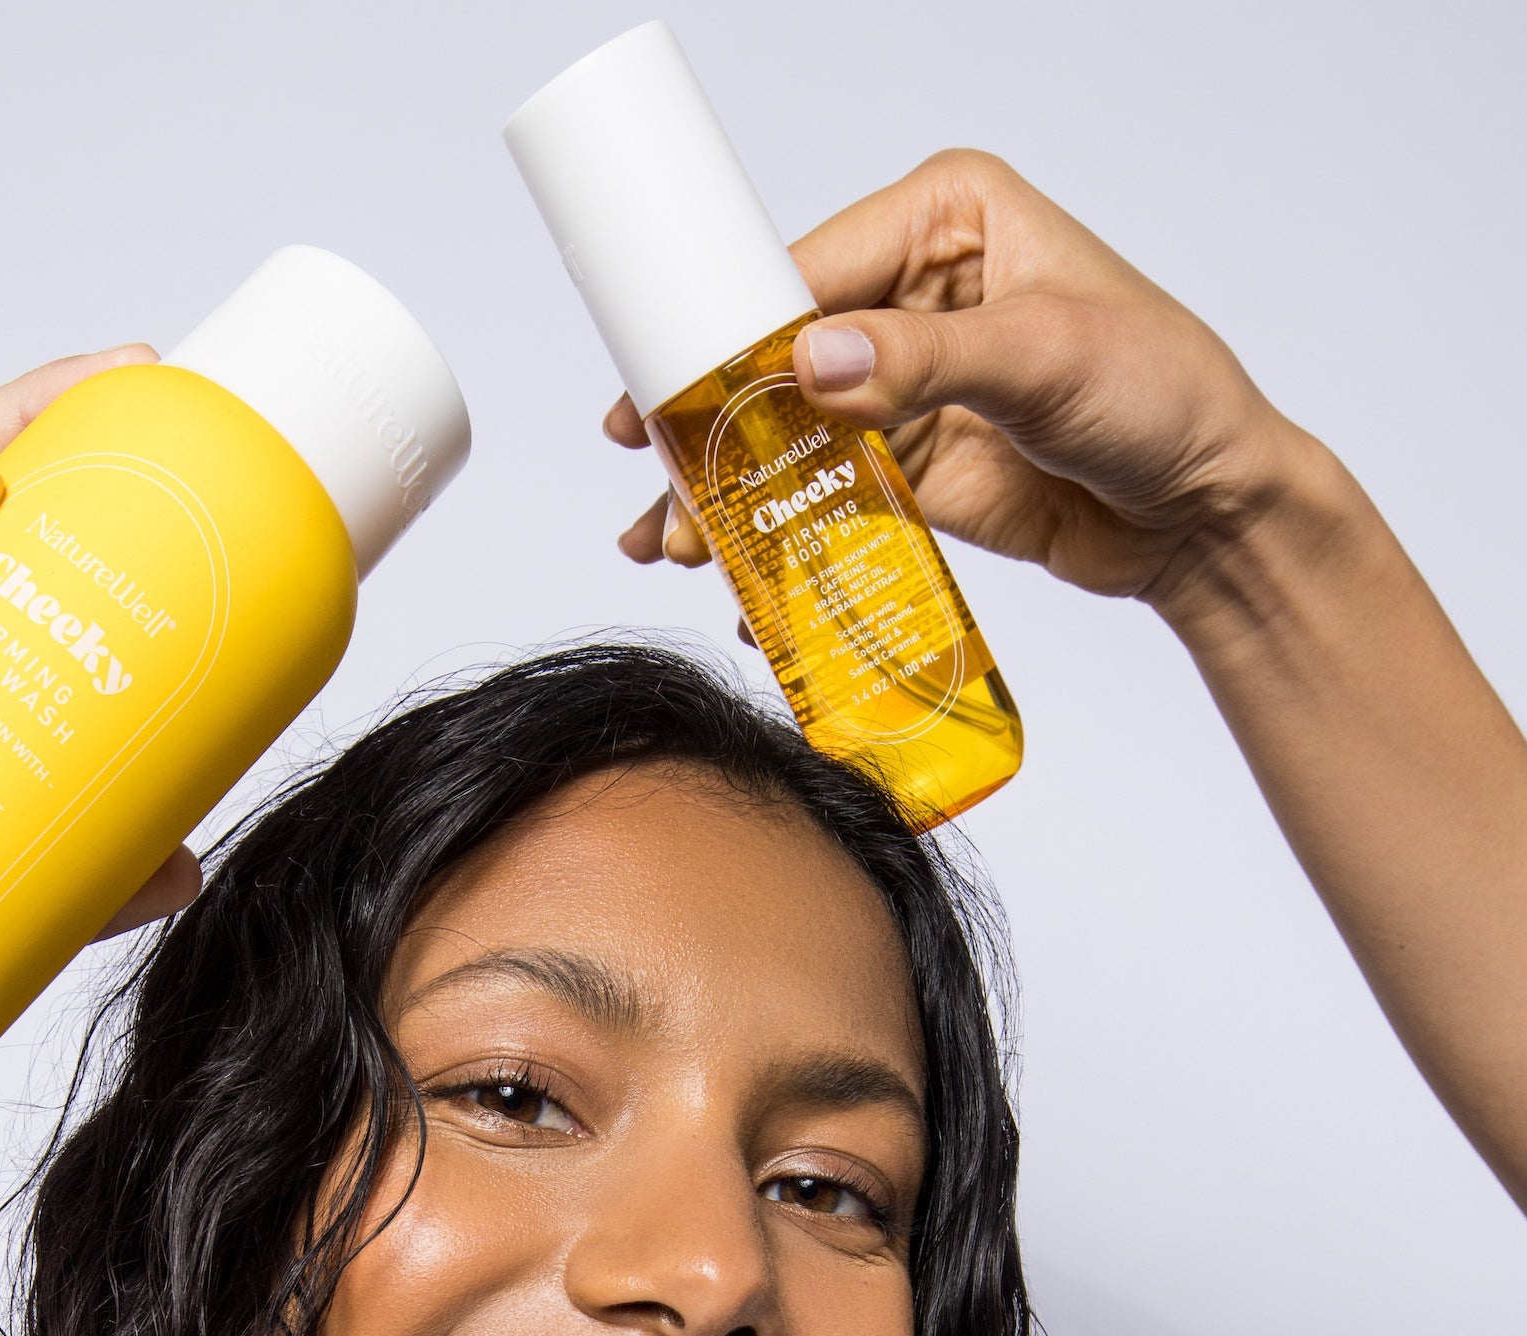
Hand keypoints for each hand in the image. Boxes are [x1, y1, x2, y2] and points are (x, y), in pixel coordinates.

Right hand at [608, 149, 1308, 614]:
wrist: (1209, 512)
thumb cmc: (1165, 396)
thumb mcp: (1047, 360)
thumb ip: (926, 362)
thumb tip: (813, 366)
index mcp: (946, 220)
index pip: (809, 269)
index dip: (724, 333)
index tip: (658, 395)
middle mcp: (914, 291)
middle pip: (778, 356)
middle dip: (709, 427)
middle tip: (658, 493)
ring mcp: (906, 384)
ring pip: (788, 434)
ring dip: (729, 493)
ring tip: (677, 549)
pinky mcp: (912, 465)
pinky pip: (824, 498)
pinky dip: (780, 539)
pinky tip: (743, 584)